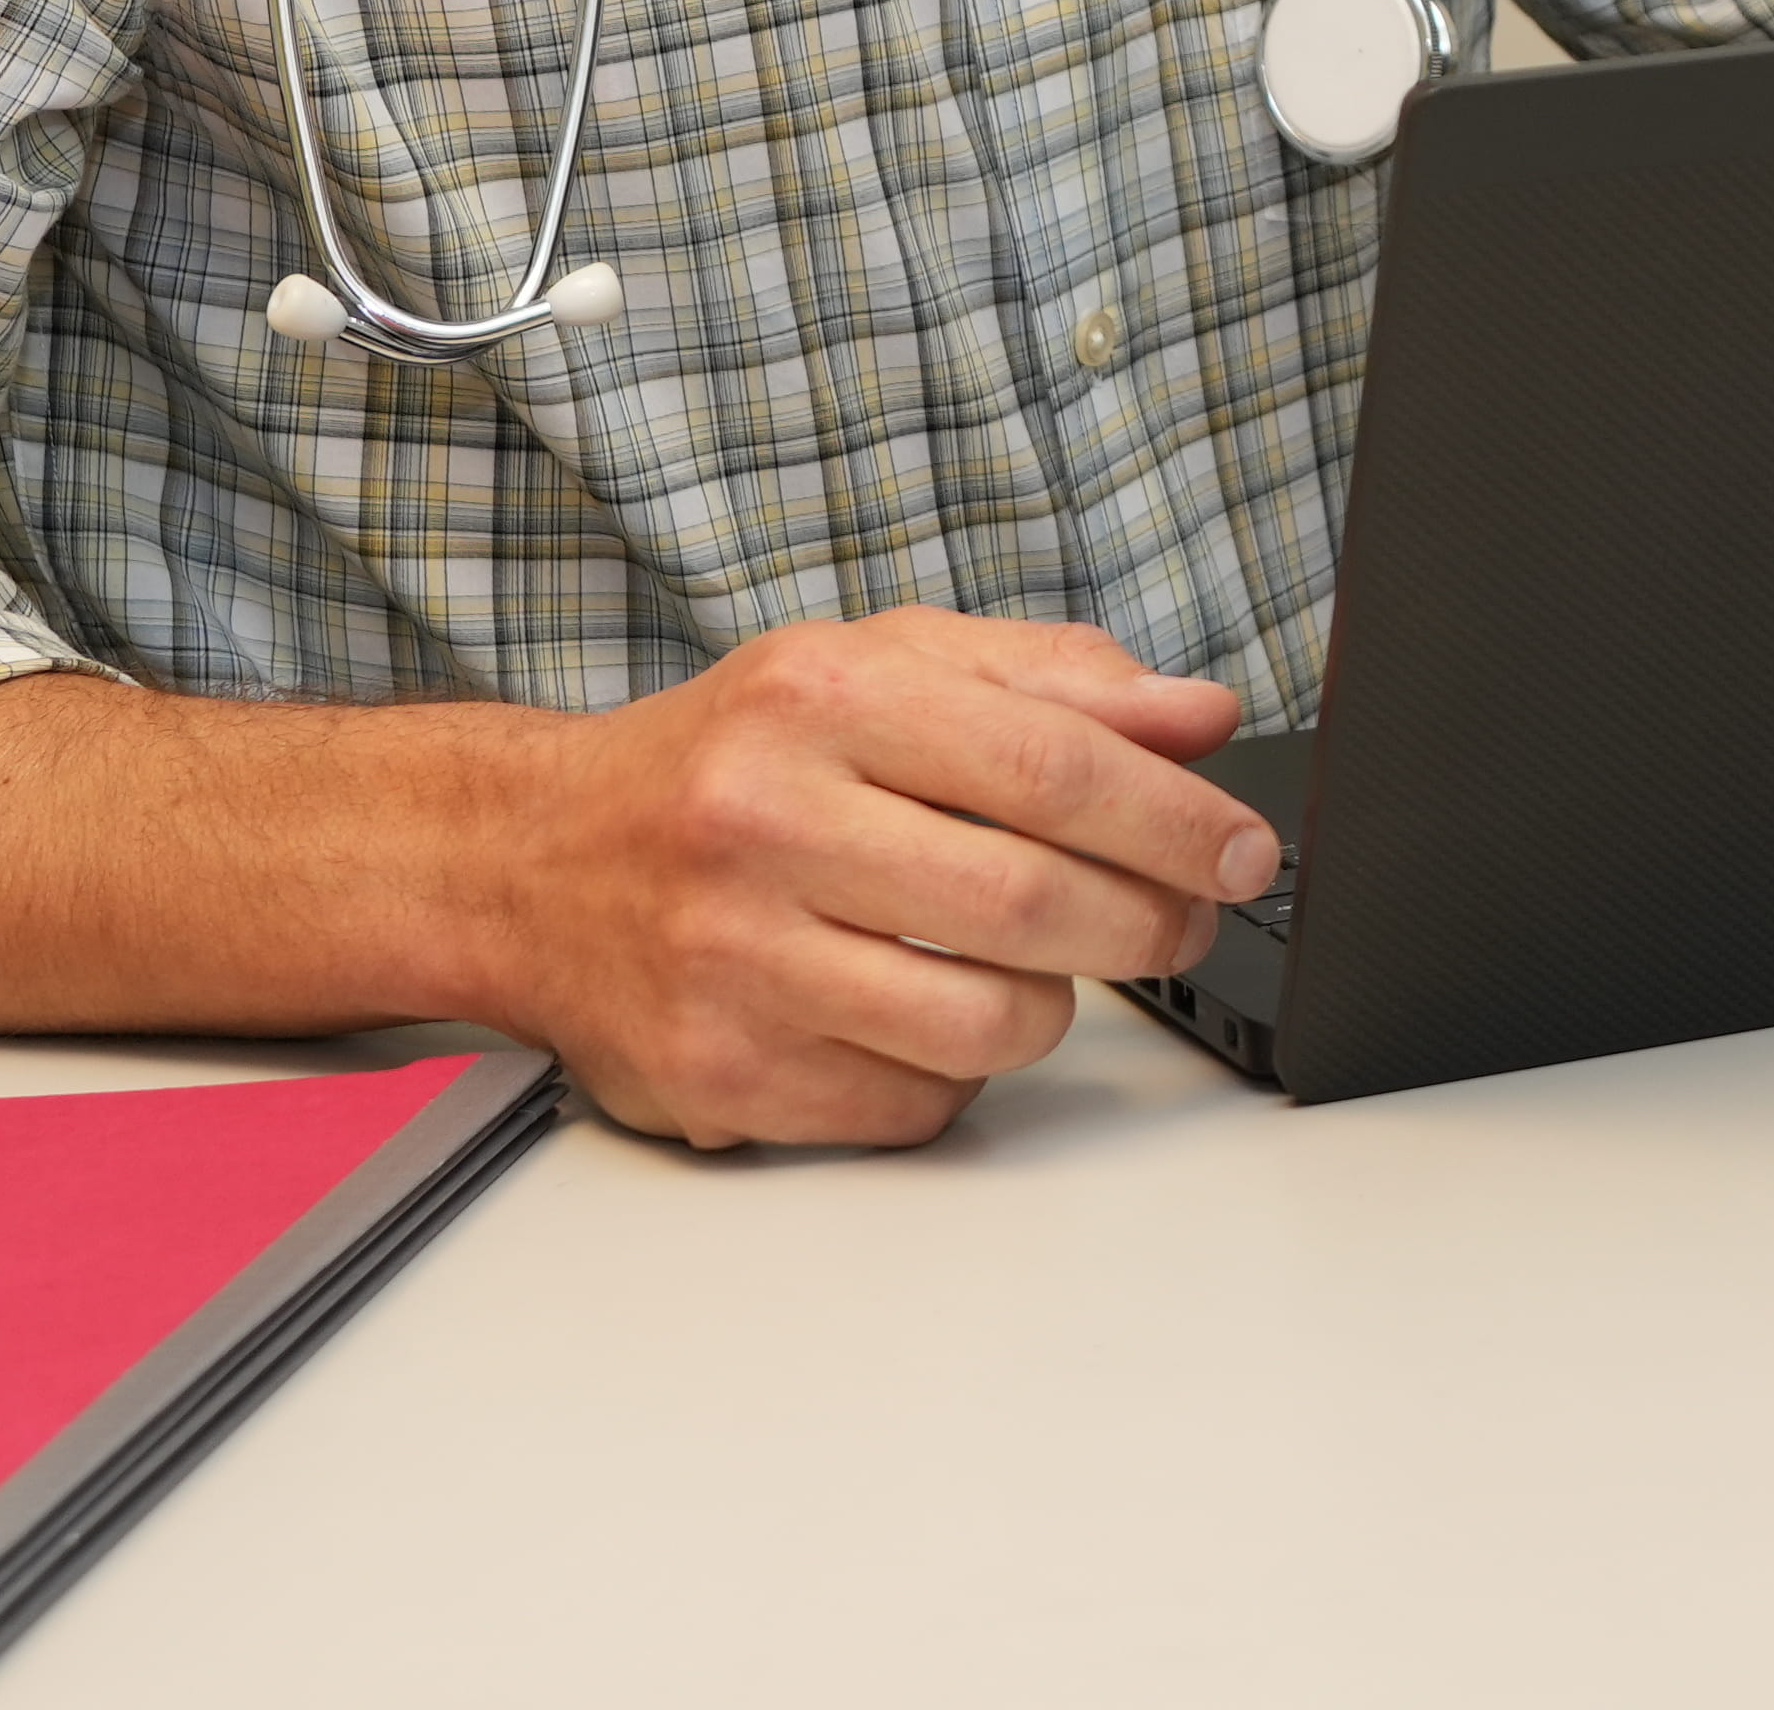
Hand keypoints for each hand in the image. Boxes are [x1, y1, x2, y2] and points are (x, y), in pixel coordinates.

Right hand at [472, 609, 1275, 1148]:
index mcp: (820, 697)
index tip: (1245, 849)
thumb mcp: (881, 666)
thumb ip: (1052, 680)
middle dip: (1150, 924)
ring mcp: (733, 960)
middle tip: (1184, 920)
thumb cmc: (730, 760)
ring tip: (1036, 963)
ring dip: (1054, 1006)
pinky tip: (923, 1015)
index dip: (1178, 819)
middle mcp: (764, 823)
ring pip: (988, 1023)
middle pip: (1033, 904)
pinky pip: (915, 1106)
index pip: (1051, 767)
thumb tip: (1201, 715)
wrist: (528, 863)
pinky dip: (956, 1075)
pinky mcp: (718, 1077)